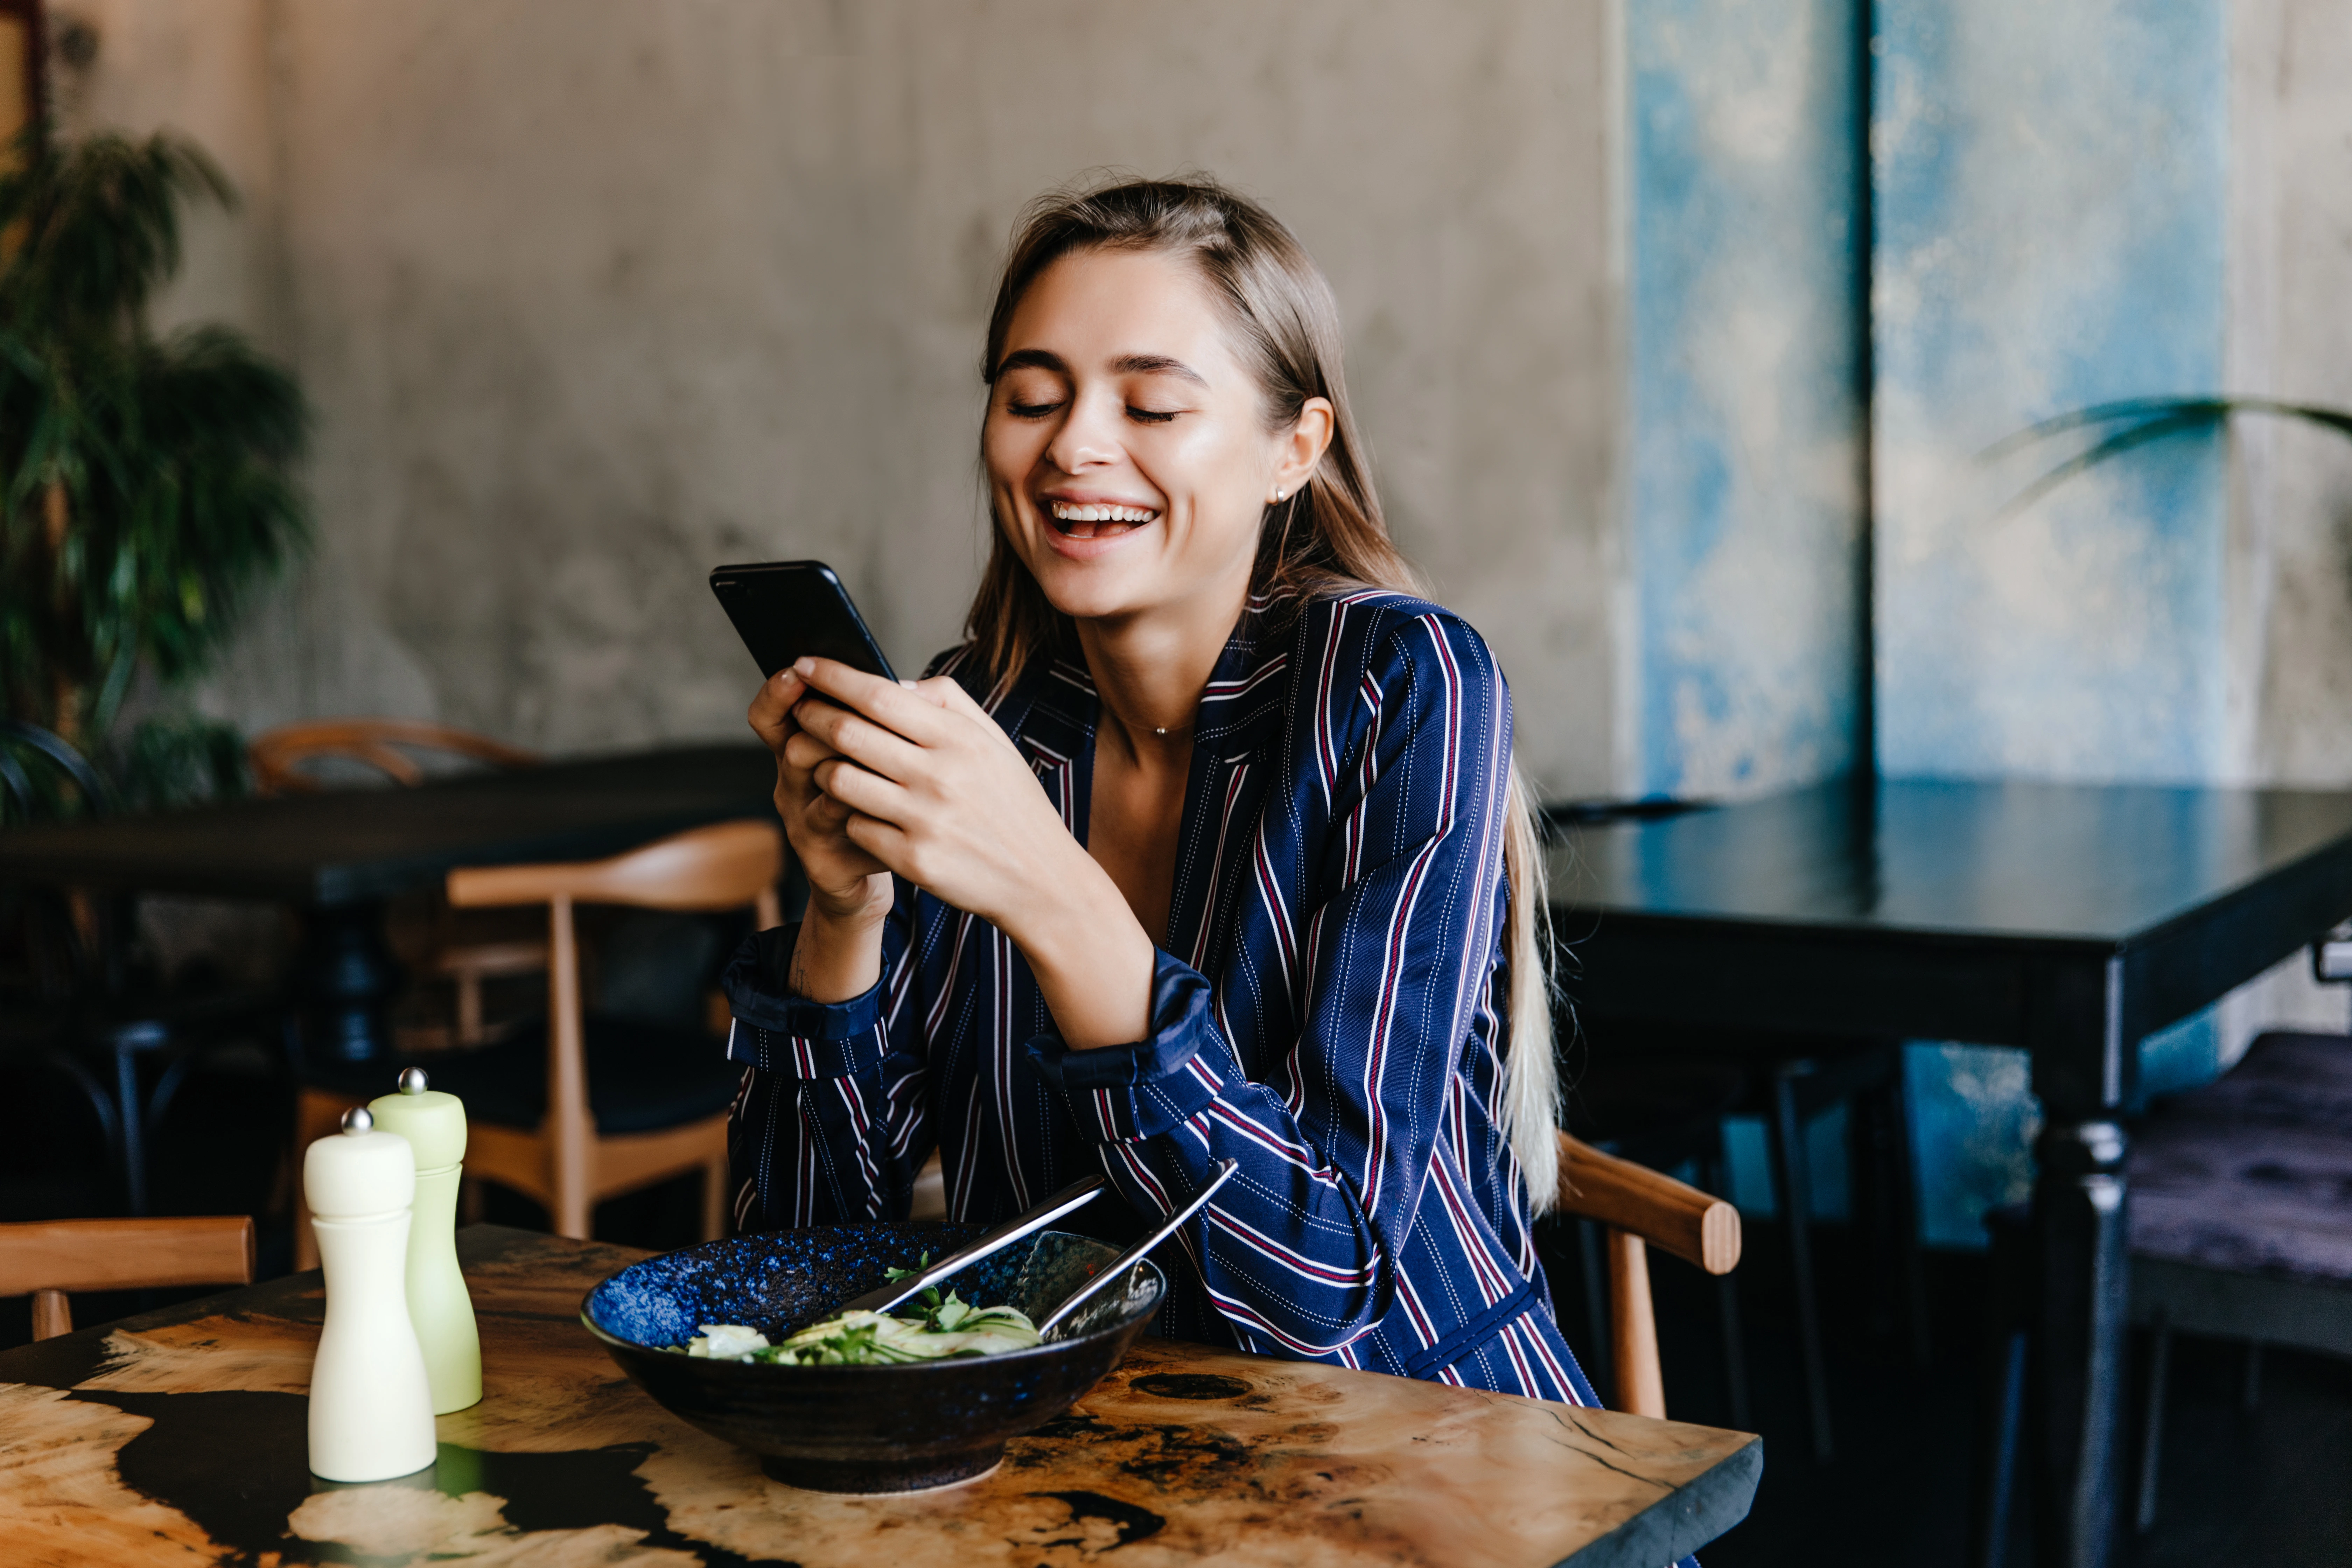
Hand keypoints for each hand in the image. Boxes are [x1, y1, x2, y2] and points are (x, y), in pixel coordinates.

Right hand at [748, 666, 892, 926]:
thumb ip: (886, 720)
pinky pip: (843, 830)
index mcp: (805, 750)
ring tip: (886, 760)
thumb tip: (903, 683)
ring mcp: (804, 824)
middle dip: (828, 728)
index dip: (778, 693)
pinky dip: (873, 812)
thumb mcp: (886, 756)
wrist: (896, 867)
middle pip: (795, 747)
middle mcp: (794, 785)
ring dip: (855, 766)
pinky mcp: (823, 861)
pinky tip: (901, 808)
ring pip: (821, 785)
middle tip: (858, 715)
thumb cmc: (892, 799)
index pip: (772, 716)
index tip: (797, 670)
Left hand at [783, 658, 1081, 932]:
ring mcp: (924, 819)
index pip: (879, 695)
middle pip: (848, 733)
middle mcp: (940, 775)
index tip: (805, 664)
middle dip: (812, 716)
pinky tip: (859, 813)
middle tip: (800, 711)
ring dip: (822, 768)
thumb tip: (894, 684)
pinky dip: (848, 816)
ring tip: (826, 764)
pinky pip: (854, 826)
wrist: (1041, 880)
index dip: (833, 677)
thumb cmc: (1014, 805)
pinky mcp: (912, 859)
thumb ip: (947, 703)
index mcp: (959, 739)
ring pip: (839, 780)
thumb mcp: (994, 743)